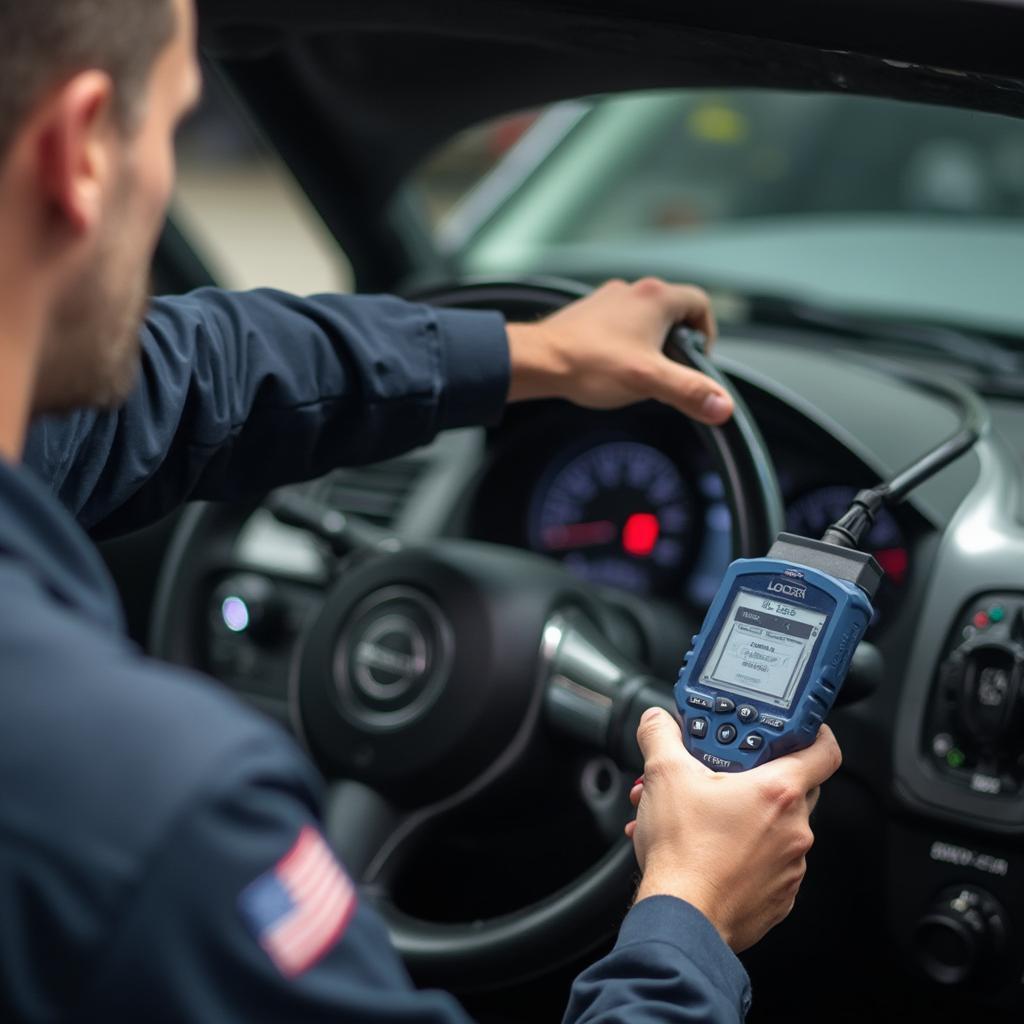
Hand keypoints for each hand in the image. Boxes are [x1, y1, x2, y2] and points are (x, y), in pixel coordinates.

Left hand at [505, 277, 732, 424]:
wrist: (538, 361)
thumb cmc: (589, 364)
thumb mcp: (649, 382)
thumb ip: (690, 392)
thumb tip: (723, 406)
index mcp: (656, 298)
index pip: (700, 304)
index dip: (707, 332)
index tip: (698, 359)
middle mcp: (633, 291)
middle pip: (673, 310)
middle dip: (678, 341)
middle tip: (670, 370)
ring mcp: (607, 300)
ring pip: (644, 317)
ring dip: (650, 341)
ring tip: (641, 371)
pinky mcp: (588, 313)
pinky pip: (618, 323)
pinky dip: (624, 342)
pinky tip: (612, 367)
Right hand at [625, 707, 841, 952]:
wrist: (681, 917)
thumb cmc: (684, 852)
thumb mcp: (664, 775)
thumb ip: (661, 736)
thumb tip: (657, 722)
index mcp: (778, 792)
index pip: (824, 751)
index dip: (814, 733)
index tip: (801, 730)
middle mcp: (794, 829)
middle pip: (793, 787)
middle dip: (757, 776)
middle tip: (725, 772)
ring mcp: (790, 867)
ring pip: (772, 828)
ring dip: (740, 817)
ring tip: (697, 815)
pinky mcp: (778, 897)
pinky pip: (765, 864)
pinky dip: (740, 853)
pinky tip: (705, 848)